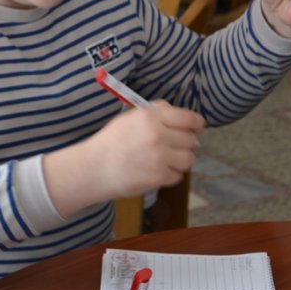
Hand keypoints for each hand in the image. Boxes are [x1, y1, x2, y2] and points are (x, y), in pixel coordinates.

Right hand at [44, 101, 203, 216]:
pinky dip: (170, 175)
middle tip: (171, 147)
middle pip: (190, 139)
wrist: (93, 168)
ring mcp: (159, 157)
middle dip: (183, 143)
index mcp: (150, 117)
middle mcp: (158, 135)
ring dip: (180, 160)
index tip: (196, 127)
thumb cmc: (112, 141)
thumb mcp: (131, 117)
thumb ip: (156, 112)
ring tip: (165, 160)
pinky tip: (155, 172)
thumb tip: (183, 118)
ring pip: (189, 159)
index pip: (187, 118)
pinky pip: (178, 176)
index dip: (196, 123)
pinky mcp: (158, 177)